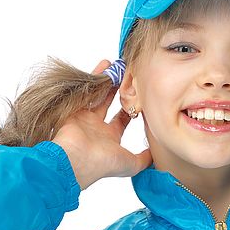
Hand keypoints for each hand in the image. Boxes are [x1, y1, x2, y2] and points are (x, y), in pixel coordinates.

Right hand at [52, 59, 151, 189]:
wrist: (75, 161)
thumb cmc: (102, 164)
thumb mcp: (131, 164)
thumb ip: (144, 159)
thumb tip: (156, 155)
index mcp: (109, 138)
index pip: (122, 119)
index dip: (130, 107)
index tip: (138, 95)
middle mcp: (96, 127)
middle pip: (109, 102)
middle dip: (117, 89)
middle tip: (127, 75)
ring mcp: (84, 117)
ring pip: (97, 94)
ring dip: (107, 80)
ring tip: (116, 65)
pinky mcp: (73, 108)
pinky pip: (86, 90)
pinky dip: (94, 78)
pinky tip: (105, 66)